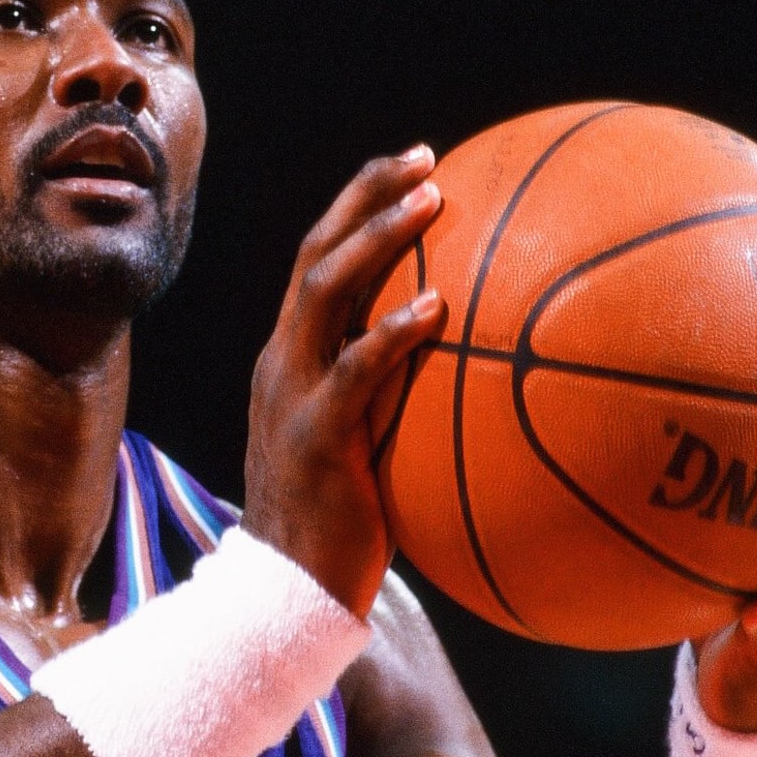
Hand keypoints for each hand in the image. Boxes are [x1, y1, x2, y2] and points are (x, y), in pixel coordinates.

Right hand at [243, 150, 448, 615]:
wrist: (283, 598)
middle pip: (316, 253)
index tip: (414, 166)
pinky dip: (391, 332)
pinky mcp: (315, 437)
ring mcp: (291, 395)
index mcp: (290, 360)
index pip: (317, 262)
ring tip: (430, 202)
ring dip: (378, 239)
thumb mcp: (364, 450)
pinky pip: (354, 371)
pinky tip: (436, 308)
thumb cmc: (338, 531)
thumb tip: (474, 378)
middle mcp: (282, 363)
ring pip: (323, 292)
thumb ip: (397, 406)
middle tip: (425, 159)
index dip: (359, 207)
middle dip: (367, 196)